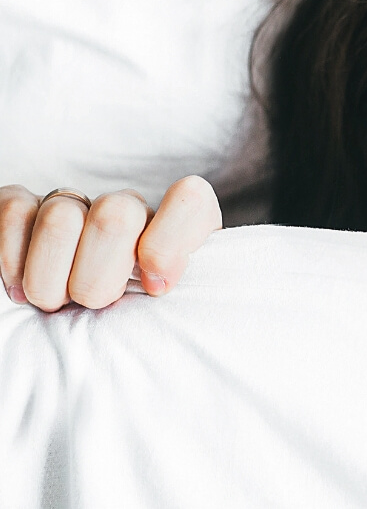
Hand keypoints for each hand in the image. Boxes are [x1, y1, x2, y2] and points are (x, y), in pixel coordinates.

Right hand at [0, 176, 221, 311]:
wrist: (79, 324)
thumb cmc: (135, 323)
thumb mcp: (170, 315)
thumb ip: (177, 298)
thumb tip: (158, 284)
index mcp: (177, 230)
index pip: (190, 201)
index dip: (170, 243)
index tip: (156, 288)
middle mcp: (128, 210)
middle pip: (116, 216)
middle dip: (98, 278)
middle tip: (93, 305)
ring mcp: (76, 205)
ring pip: (62, 219)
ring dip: (52, 279)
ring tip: (56, 303)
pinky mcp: (25, 207)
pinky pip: (14, 213)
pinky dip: (12, 260)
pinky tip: (20, 289)